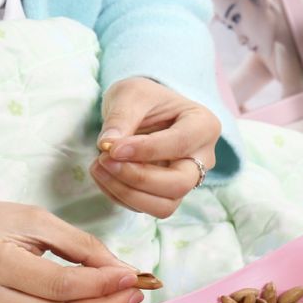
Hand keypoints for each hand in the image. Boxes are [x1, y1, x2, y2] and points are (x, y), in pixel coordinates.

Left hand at [90, 77, 220, 217]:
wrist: (144, 113)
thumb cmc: (145, 99)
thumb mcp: (132, 93)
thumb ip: (121, 116)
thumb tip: (107, 144)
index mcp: (203, 126)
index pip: (180, 144)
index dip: (145, 150)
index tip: (112, 148)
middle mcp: (202, 160)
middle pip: (179, 184)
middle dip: (138, 178)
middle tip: (104, 160)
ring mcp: (187, 182)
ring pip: (165, 206)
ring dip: (127, 193)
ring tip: (99, 168)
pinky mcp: (167, 196)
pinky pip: (146, 208)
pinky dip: (120, 196)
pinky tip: (104, 175)